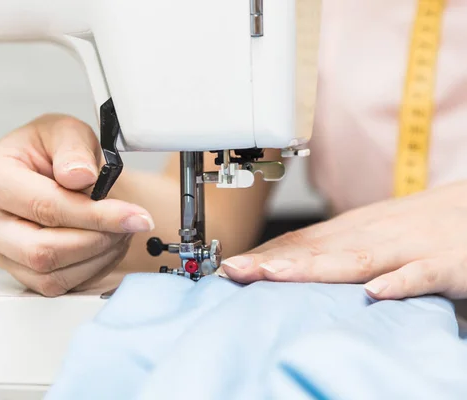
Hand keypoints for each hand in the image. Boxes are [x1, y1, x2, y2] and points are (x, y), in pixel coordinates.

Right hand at [0, 114, 153, 295]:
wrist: (52, 170)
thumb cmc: (53, 151)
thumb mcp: (66, 132)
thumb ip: (73, 149)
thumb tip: (80, 176)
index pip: (46, 207)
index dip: (96, 215)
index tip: (134, 216)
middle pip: (43, 251)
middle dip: (97, 240)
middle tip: (130, 223)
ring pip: (51, 276)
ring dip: (98, 257)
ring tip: (120, 229)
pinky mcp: (17, 272)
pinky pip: (56, 287)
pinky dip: (91, 269)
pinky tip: (106, 244)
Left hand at [221, 181, 466, 299]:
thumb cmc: (420, 226)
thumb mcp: (371, 234)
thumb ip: (336, 251)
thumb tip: (290, 264)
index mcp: (354, 229)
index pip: (301, 242)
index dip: (264, 254)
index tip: (229, 268)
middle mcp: (374, 235)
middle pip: (317, 250)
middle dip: (272, 261)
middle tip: (234, 271)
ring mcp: (408, 247)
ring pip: (357, 259)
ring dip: (314, 267)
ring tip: (276, 274)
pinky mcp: (447, 264)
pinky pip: (421, 274)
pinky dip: (400, 282)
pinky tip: (376, 292)